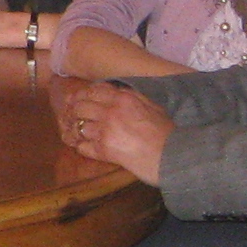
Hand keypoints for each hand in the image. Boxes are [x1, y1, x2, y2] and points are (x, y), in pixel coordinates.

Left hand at [57, 79, 171, 182]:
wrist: (174, 155)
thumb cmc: (167, 131)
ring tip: (78, 133)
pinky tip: (83, 147)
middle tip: (71, 116)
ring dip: (78, 130)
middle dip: (74, 111)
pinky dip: (81, 147)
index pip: (93, 90)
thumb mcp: (152, 105)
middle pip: (80, 106)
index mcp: (123, 98)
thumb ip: (133, 97)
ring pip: (78, 126)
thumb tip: (118, 92)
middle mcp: (110, 111)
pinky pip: (82, 147)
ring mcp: (105, 131)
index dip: (82, 94)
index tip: (77, 98)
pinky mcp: (104, 150)